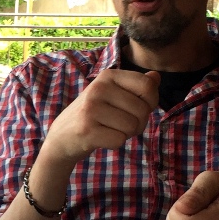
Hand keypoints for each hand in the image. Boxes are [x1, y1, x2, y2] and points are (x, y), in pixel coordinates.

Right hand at [41, 69, 159, 166]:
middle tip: (119, 124)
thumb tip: (156, 76)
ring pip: (132, 126)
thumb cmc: (93, 115)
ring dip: (127, 134)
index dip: (150, 102)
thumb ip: (136, 86)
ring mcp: (91, 108)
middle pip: (143, 109)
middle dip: (138, 123)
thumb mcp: (112, 94)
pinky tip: (101, 138)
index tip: (136, 107)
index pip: (147, 86)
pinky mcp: (87, 129)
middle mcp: (98, 88)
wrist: (62, 137)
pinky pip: (120, 140)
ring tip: (110, 130)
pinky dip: (115, 143)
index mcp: (108, 76)